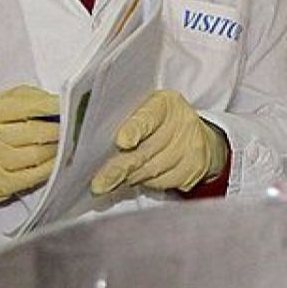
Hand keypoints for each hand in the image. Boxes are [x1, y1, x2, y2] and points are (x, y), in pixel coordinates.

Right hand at [0, 86, 60, 205]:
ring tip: (67, 143)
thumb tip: (55, 101)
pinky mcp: (1, 184)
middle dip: (59, 129)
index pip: (24, 106)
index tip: (67, 105)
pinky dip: (51, 167)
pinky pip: (35, 175)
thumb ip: (25, 99)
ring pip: (37, 154)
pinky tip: (58, 160)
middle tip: (73, 126)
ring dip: (58, 148)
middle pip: (35, 132)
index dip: (50, 105)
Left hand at [91, 90, 228, 194]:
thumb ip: (124, 117)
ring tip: (106, 183)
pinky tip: (133, 179)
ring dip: (127, 178)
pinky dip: (143, 183)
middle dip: (119, 169)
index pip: (149, 116)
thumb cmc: (160, 120)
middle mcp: (182, 124)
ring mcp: (190, 149)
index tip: (121, 142)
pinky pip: (162, 183)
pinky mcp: (194, 170)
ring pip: (152, 171)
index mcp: (165, 104)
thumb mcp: (145, 107)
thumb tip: (90, 134)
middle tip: (98, 183)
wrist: (196, 135)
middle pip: (147, 151)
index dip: (135, 129)